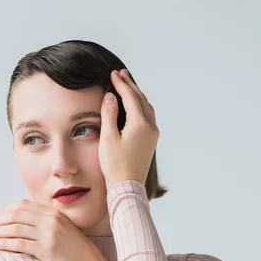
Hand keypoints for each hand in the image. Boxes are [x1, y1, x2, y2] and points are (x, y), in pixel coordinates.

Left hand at [0, 199, 104, 260]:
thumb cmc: (72, 251)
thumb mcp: (60, 229)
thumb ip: (43, 223)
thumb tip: (18, 223)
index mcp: (52, 213)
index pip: (21, 205)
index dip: (3, 211)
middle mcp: (50, 220)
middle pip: (15, 215)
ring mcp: (49, 234)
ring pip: (15, 228)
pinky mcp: (47, 249)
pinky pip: (20, 244)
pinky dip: (4, 243)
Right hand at [100, 68, 159, 188]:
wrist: (127, 186)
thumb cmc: (115, 165)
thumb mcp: (108, 138)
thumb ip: (109, 115)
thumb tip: (111, 97)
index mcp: (140, 124)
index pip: (130, 97)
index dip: (121, 84)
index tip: (113, 74)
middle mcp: (150, 127)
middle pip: (141, 99)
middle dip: (130, 86)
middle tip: (121, 74)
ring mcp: (153, 135)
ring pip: (146, 107)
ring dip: (137, 95)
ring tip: (128, 86)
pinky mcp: (151, 142)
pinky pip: (148, 117)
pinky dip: (140, 106)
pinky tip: (135, 106)